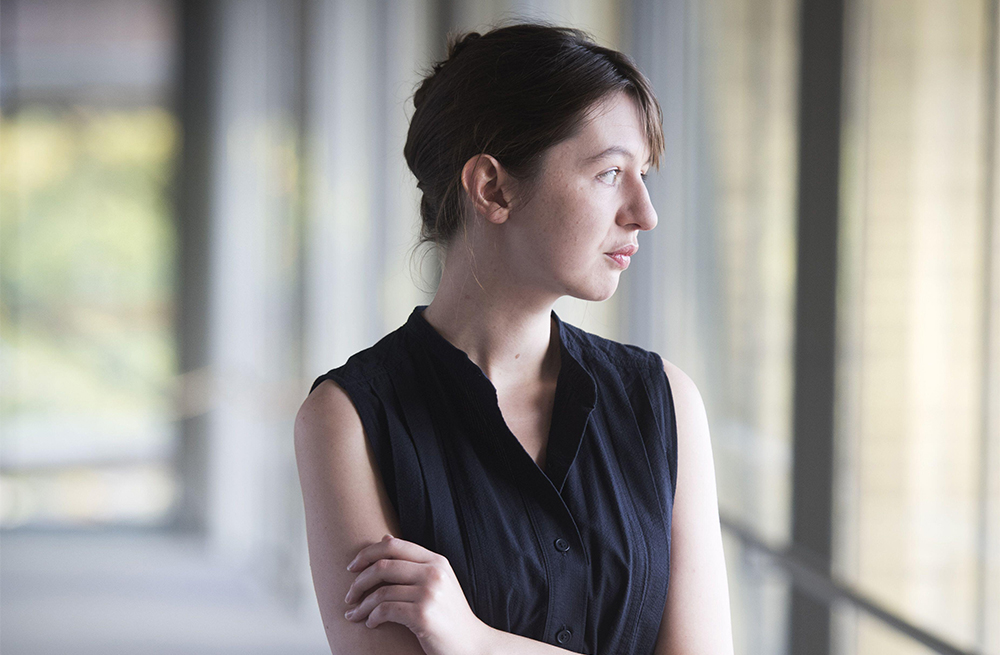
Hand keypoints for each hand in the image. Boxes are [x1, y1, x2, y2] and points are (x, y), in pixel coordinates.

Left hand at [343, 534, 490, 654]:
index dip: (367, 553)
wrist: (472, 645)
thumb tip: (385, 537)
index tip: (352, 566)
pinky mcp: (423, 615)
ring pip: (381, 591)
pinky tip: (371, 623)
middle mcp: (434, 573)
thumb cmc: (450, 615)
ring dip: (362, 604)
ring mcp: (429, 593)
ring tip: (355, 613)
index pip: (394, 545)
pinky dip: (372, 617)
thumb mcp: (438, 581)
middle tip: (349, 595)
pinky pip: (385, 610)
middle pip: (383, 566)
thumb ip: (414, 561)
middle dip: (359, 581)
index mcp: (436, 561)